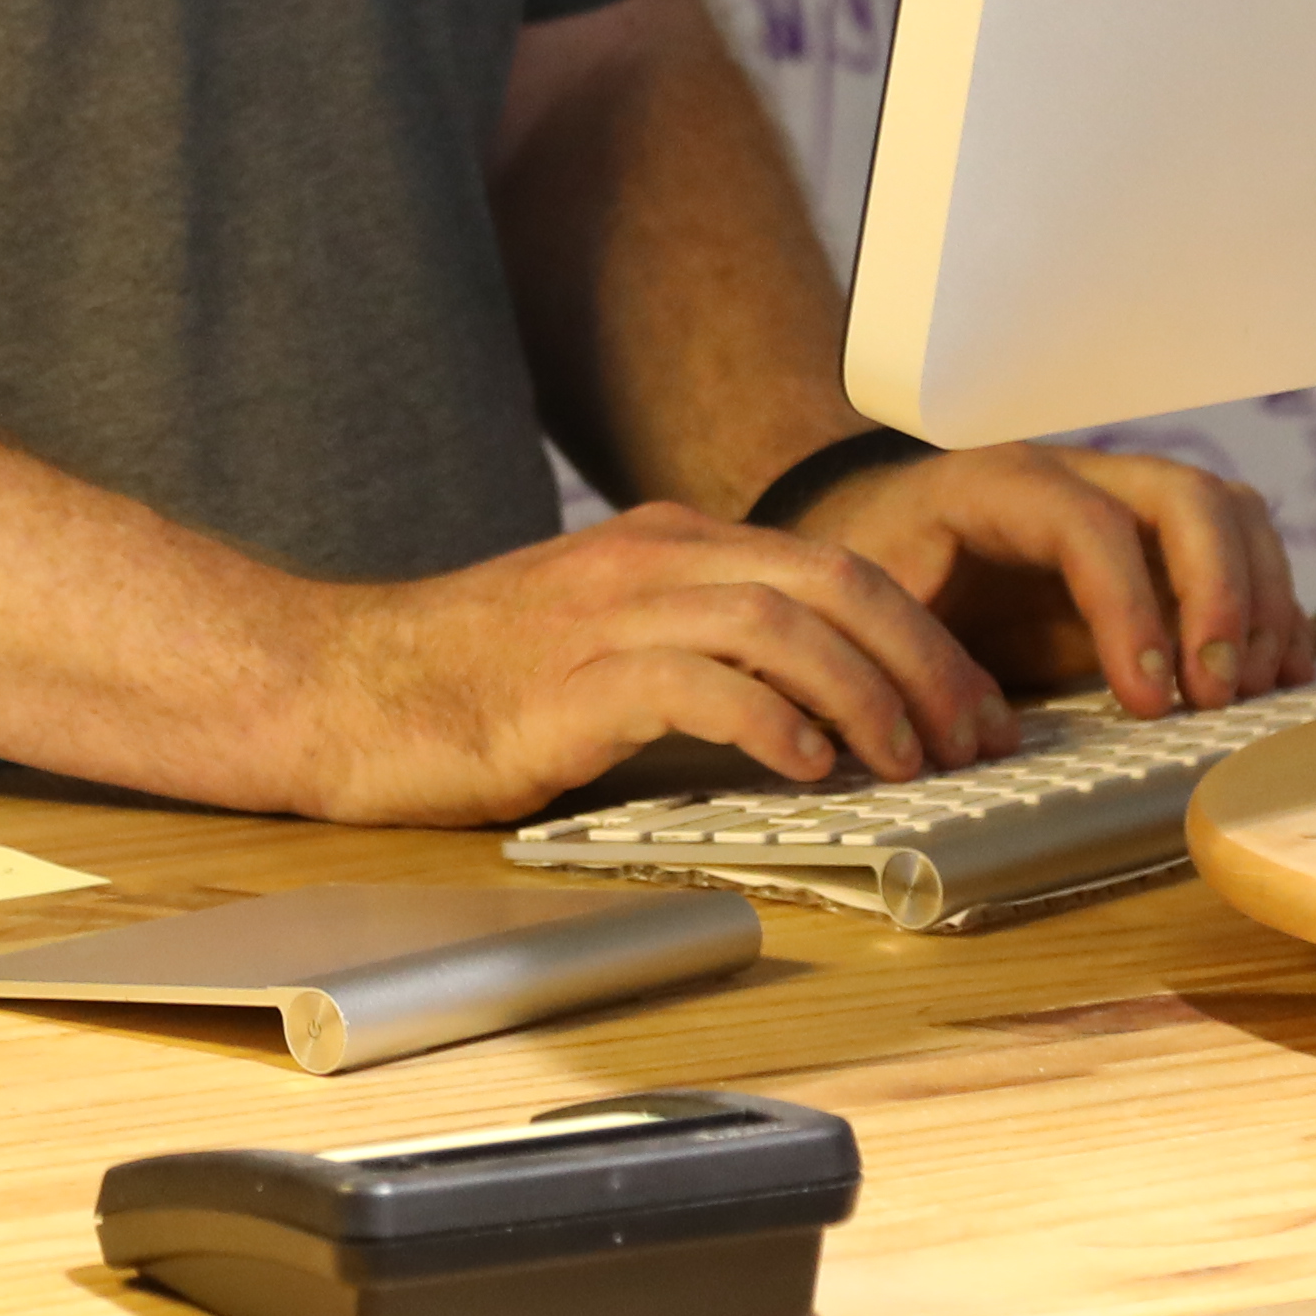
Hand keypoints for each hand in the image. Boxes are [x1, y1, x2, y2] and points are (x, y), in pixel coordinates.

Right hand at [275, 506, 1022, 827]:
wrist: (338, 687)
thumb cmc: (469, 683)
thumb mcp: (605, 643)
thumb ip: (701, 656)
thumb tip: (818, 719)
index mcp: (669, 546)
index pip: (835, 568)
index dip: (923, 637)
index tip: (974, 711)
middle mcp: (649, 562)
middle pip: (832, 582)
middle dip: (924, 662)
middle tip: (977, 742)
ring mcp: (607, 615)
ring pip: (781, 625)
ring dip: (866, 696)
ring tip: (908, 762)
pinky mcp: (569, 683)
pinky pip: (696, 684)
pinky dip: (770, 722)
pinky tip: (809, 768)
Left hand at [785, 442, 1309, 713]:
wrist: (881, 528)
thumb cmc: (881, 570)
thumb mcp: (874, 605)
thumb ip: (920, 658)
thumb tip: (980, 735)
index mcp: (997, 484)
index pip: (1086, 526)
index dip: (1128, 609)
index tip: (1147, 700)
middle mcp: (1077, 474)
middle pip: (1184, 497)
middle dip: (1219, 596)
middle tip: (1215, 695)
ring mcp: (1125, 497)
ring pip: (1228, 512)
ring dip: (1256, 600)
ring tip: (1249, 690)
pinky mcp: (1156, 538)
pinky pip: (1240, 545)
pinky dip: (1268, 606)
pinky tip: (1272, 672)